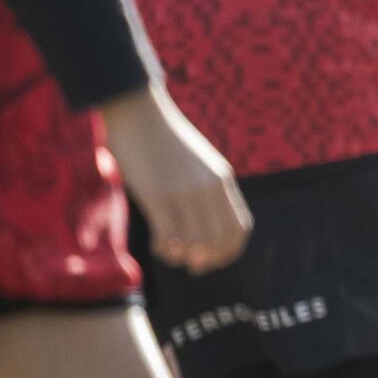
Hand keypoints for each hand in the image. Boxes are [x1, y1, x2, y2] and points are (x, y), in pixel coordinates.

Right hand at [98, 87, 251, 273]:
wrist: (138, 112)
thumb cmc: (162, 139)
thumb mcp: (197, 161)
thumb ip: (205, 185)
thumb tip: (205, 216)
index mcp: (222, 179)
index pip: (239, 227)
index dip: (229, 252)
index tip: (212, 261)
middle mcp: (209, 187)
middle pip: (220, 240)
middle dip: (208, 261)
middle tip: (191, 265)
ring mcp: (184, 191)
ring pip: (197, 243)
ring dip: (183, 257)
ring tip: (170, 252)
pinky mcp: (158, 194)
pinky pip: (170, 237)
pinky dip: (166, 250)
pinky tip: (158, 245)